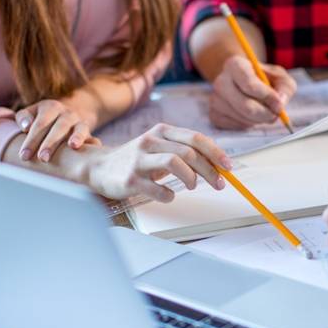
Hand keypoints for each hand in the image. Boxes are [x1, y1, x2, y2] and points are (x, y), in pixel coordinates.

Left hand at [16, 99, 98, 162]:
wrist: (71, 111)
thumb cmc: (45, 118)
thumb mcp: (32, 112)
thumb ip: (23, 117)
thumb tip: (25, 127)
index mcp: (50, 107)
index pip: (40, 123)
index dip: (32, 139)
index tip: (24, 155)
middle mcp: (67, 114)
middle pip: (59, 127)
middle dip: (51, 143)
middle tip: (42, 158)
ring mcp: (80, 123)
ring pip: (79, 129)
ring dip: (77, 137)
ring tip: (73, 146)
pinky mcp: (89, 133)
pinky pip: (93, 138)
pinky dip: (94, 143)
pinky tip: (94, 149)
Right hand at [88, 123, 231, 201]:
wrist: (98, 168)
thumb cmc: (136, 159)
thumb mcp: (159, 147)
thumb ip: (184, 150)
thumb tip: (216, 162)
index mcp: (161, 131)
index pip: (195, 138)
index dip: (216, 153)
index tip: (228, 166)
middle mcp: (150, 142)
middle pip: (189, 153)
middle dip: (209, 170)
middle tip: (219, 184)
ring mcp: (138, 161)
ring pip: (175, 163)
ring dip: (191, 178)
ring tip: (192, 186)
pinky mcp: (130, 180)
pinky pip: (158, 189)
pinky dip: (169, 195)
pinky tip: (169, 195)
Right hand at [209, 56, 296, 128]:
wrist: (242, 83)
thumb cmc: (263, 79)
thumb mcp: (279, 77)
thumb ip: (284, 88)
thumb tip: (280, 102)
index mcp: (235, 64)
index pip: (249, 84)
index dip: (267, 97)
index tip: (279, 104)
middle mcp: (221, 81)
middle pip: (245, 106)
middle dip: (265, 114)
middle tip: (276, 114)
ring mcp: (215, 99)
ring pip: (242, 118)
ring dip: (259, 120)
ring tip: (263, 111)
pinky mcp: (214, 115)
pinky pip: (236, 127)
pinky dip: (248, 125)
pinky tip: (250, 116)